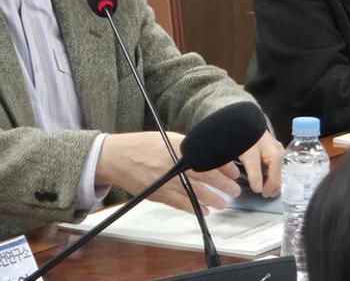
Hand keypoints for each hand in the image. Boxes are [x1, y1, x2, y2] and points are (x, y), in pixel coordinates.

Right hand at [95, 131, 240, 213]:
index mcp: (175, 146)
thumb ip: (184, 148)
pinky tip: (204, 210)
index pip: (206, 157)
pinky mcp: (158, 193)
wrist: (114, 157)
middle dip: (223, 184)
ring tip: (223, 202)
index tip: (233, 172)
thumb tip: (206, 156)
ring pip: (195, 192)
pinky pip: (180, 204)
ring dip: (213, 199)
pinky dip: (194, 208)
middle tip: (234, 190)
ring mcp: (165, 180)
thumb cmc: (138, 146)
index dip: (223, 166)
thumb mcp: (164, 139)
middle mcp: (171, 163)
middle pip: (204, 176)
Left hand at [237, 130, 282, 197]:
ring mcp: (276, 150)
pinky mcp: (271, 148)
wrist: (243, 119)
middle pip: (279, 175)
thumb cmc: (247, 134)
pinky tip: (263, 176)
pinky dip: (269, 172)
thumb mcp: (249, 155)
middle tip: (265, 194)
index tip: (262, 194)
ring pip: (277, 170)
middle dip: (273, 186)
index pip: (276, 179)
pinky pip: (273, 165)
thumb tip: (258, 188)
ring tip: (265, 188)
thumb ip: (254, 173)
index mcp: (276, 155)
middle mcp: (279, 152)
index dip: (269, 189)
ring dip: (271, 180)